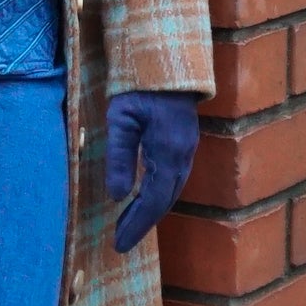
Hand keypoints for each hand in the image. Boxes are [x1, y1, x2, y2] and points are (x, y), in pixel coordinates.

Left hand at [104, 91, 199, 255]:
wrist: (165, 60)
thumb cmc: (138, 87)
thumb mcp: (121, 118)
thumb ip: (120, 156)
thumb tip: (118, 195)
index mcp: (168, 152)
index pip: (154, 200)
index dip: (137, 225)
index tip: (119, 244)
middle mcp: (183, 156)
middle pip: (165, 200)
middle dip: (143, 224)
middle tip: (120, 242)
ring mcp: (187, 150)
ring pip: (171, 191)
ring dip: (151, 211)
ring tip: (128, 227)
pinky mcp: (184, 144)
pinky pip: (173, 179)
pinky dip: (158, 196)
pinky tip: (144, 200)